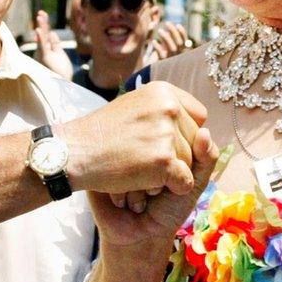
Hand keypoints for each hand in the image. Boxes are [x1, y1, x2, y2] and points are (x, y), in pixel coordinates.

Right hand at [34, 10, 73, 78]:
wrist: (62, 85)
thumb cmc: (61, 72)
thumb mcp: (59, 54)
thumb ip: (55, 43)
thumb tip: (51, 32)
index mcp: (46, 49)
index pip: (46, 34)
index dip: (44, 23)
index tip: (42, 13)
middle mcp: (43, 51)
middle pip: (43, 34)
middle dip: (43, 23)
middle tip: (41, 13)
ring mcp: (43, 54)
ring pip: (42, 38)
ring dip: (42, 26)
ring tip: (40, 17)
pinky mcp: (45, 58)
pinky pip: (42, 47)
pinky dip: (41, 39)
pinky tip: (39, 31)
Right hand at [60, 82, 206, 194]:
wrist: (74, 155)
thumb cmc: (102, 136)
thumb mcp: (139, 114)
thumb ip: (171, 118)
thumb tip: (207, 133)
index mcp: (163, 91)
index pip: (198, 115)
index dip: (185, 134)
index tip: (162, 144)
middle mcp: (168, 106)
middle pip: (196, 141)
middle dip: (177, 156)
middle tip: (143, 160)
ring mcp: (166, 132)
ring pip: (190, 163)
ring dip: (168, 175)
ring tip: (138, 171)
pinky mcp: (163, 159)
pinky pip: (185, 181)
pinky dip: (170, 190)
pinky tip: (145, 186)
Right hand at [87, 127, 217, 281]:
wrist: (139, 236)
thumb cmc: (169, 208)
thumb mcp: (195, 182)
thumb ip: (207, 158)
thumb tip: (204, 131)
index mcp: (166, 140)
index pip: (181, 132)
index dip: (182, 160)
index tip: (175, 181)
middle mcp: (142, 141)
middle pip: (159, 142)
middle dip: (162, 174)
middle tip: (156, 192)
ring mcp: (121, 151)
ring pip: (137, 155)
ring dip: (142, 185)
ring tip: (140, 199)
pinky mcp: (102, 166)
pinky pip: (116, 168)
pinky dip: (125, 190)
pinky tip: (123, 202)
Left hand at [148, 22, 191, 63]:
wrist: (155, 76)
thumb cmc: (161, 60)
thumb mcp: (166, 50)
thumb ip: (169, 41)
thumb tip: (169, 30)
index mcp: (182, 54)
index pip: (185, 42)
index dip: (183, 33)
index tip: (178, 25)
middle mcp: (179, 57)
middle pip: (179, 43)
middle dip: (174, 31)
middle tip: (167, 22)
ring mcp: (172, 61)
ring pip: (171, 47)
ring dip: (166, 37)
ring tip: (159, 30)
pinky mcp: (163, 64)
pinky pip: (161, 54)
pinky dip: (158, 47)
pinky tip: (153, 42)